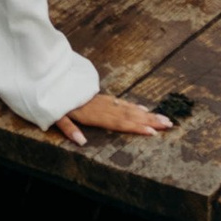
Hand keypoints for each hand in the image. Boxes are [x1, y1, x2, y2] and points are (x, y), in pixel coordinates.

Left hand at [52, 90, 173, 149]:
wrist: (51, 78)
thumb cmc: (54, 100)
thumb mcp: (55, 116)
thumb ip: (68, 128)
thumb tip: (81, 142)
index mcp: (93, 114)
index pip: (118, 122)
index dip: (135, 127)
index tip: (152, 132)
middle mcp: (102, 107)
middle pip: (129, 115)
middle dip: (150, 121)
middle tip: (169, 125)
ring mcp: (104, 102)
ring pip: (129, 109)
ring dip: (147, 115)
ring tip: (164, 119)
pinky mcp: (102, 98)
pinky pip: (122, 103)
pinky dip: (134, 108)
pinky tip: (143, 111)